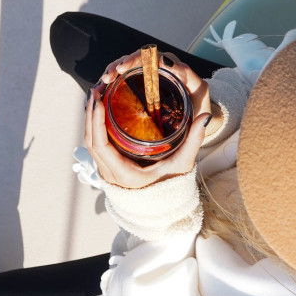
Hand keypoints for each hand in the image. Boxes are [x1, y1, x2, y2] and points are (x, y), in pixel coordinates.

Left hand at [84, 50, 211, 188]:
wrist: (162, 206)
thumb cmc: (172, 186)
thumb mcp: (182, 164)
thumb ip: (193, 141)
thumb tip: (205, 117)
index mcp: (123, 174)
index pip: (100, 146)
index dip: (96, 122)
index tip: (99, 101)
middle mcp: (110, 173)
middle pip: (90, 140)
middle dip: (91, 113)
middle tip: (96, 89)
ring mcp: (106, 170)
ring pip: (90, 141)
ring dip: (90, 117)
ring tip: (97, 94)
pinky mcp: (107, 166)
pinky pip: (95, 143)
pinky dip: (95, 125)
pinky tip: (100, 108)